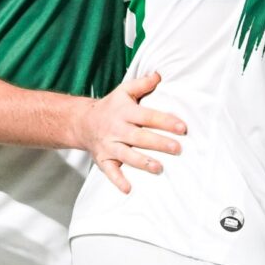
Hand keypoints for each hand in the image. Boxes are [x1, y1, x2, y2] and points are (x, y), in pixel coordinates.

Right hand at [87, 70, 187, 191]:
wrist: (82, 122)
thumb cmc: (111, 107)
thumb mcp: (124, 91)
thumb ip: (142, 84)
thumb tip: (160, 75)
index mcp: (125, 112)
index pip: (147, 116)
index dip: (165, 121)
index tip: (182, 128)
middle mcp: (117, 129)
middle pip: (139, 137)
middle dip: (158, 143)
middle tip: (177, 149)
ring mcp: (109, 146)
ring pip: (126, 155)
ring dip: (142, 162)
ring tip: (159, 168)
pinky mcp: (103, 160)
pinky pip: (110, 172)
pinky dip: (118, 181)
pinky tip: (128, 189)